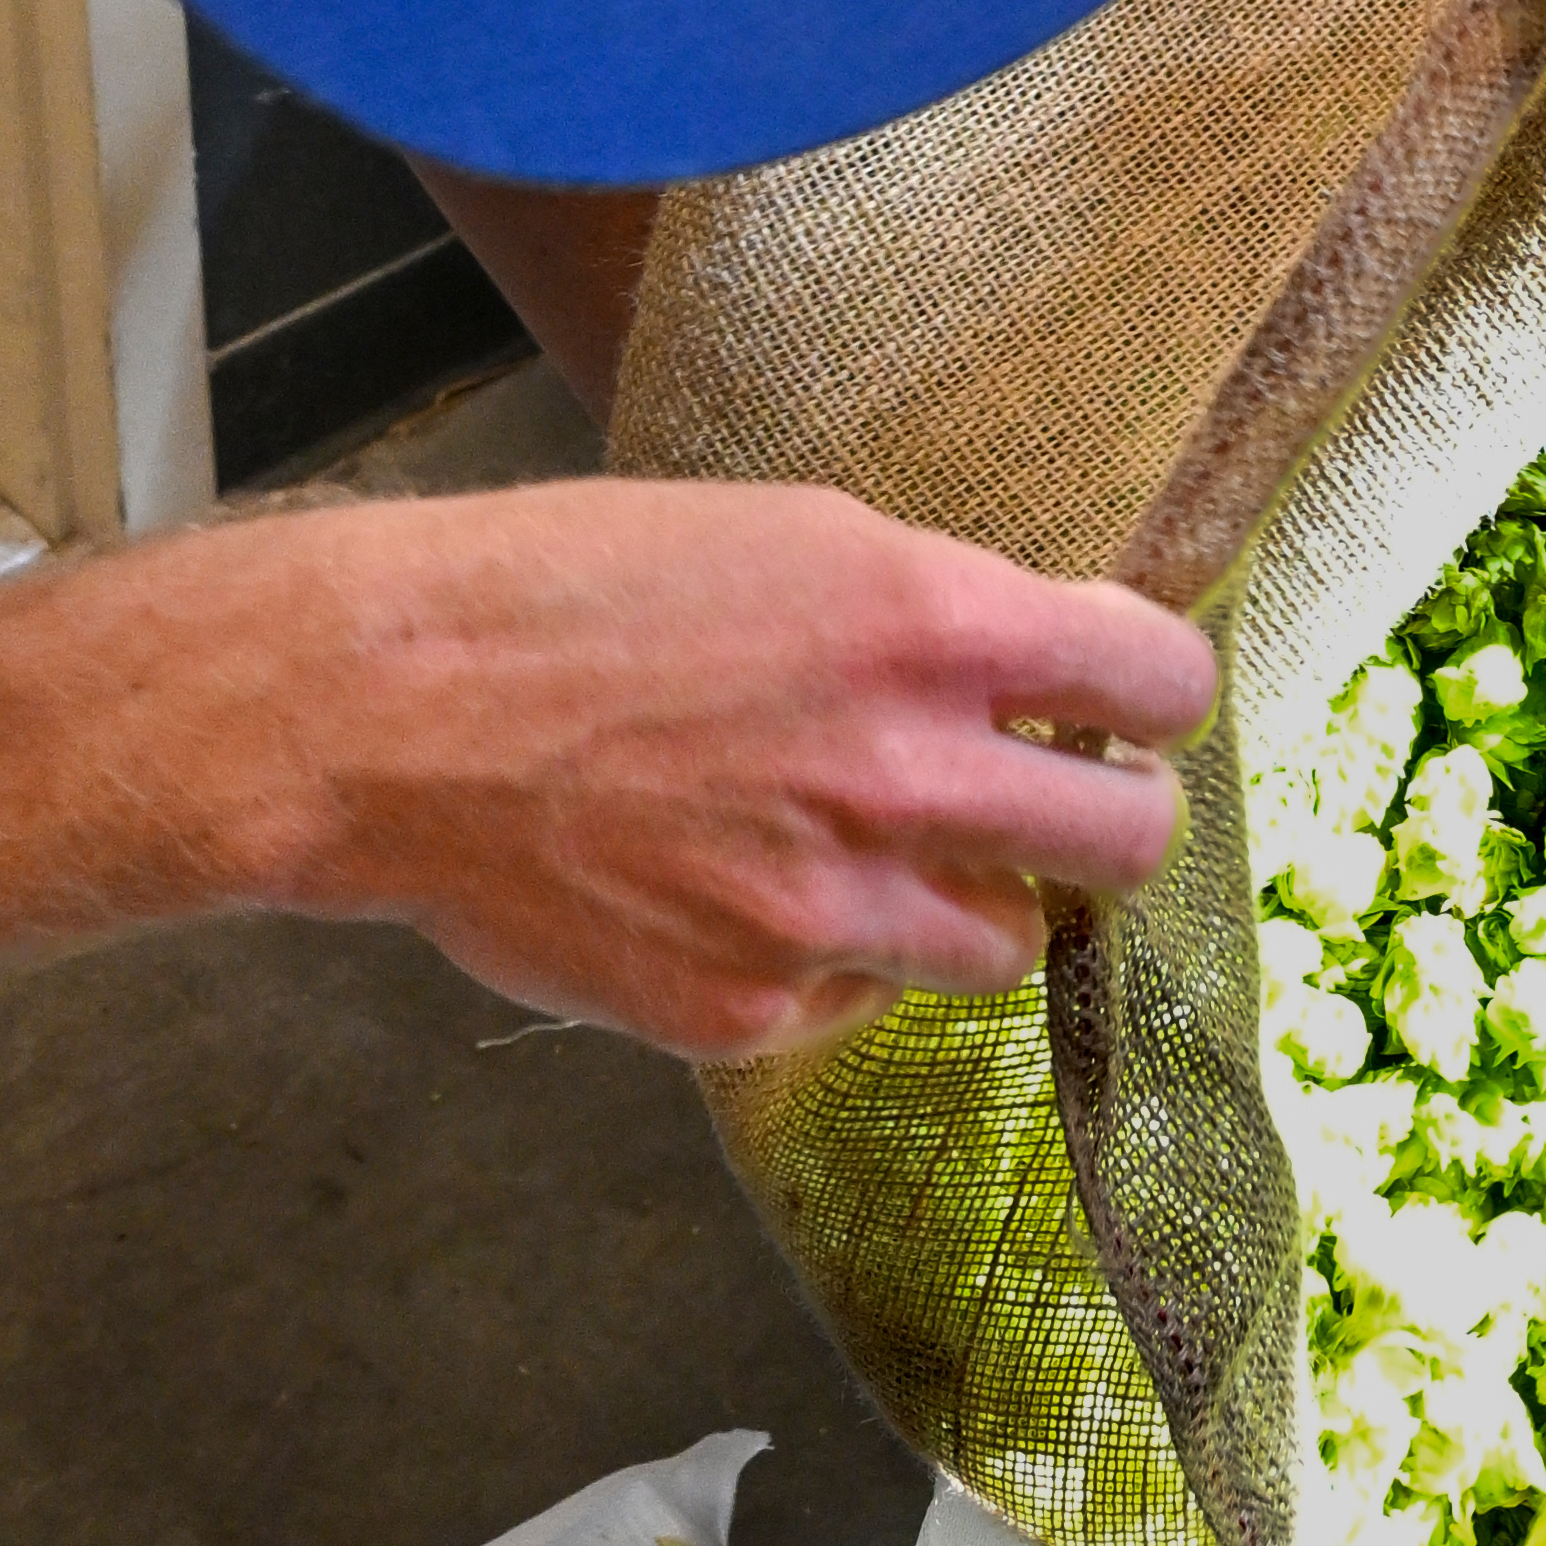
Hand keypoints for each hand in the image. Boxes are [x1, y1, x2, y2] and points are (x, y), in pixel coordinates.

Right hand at [143, 479, 1204, 1058]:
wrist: (387, 711)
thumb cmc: (572, 591)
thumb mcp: (789, 538)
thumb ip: (933, 614)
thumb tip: (1041, 669)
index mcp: (928, 624)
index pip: (1158, 684)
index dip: (1153, 699)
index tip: (1123, 706)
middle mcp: (902, 774)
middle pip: (1127, 843)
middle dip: (1110, 822)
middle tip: (1060, 806)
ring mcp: (831, 910)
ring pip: (1004, 946)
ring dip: (970, 902)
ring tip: (877, 851)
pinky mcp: (754, 1008)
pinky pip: (860, 1002)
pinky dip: (833, 960)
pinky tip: (747, 893)